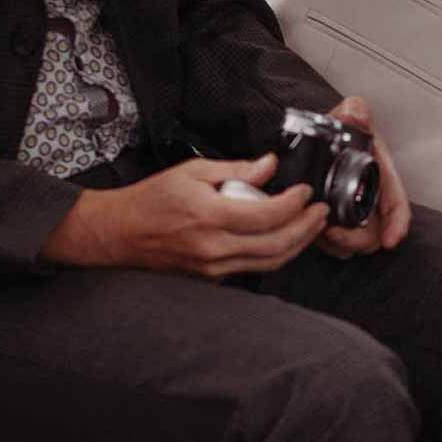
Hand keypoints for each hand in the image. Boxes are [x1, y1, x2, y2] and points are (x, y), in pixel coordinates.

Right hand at [46, 154, 328, 277]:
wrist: (120, 233)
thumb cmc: (152, 199)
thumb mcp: (193, 171)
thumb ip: (236, 169)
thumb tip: (270, 165)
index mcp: (208, 216)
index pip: (266, 215)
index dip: (293, 204)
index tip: (305, 192)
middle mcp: (213, 248)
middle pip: (276, 245)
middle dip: (306, 229)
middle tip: (321, 212)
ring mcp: (212, 267)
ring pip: (269, 262)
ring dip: (297, 245)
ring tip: (312, 226)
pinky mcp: (211, 277)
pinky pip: (252, 268)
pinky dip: (274, 255)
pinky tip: (285, 239)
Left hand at [317, 97, 413, 257]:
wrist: (317, 137)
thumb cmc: (340, 129)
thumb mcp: (350, 114)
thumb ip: (356, 111)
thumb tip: (357, 116)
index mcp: (381, 176)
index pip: (397, 205)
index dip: (397, 223)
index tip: (391, 238)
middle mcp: (371, 198)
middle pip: (375, 233)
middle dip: (357, 240)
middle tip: (334, 232)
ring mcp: (353, 212)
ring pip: (354, 242)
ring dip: (340, 243)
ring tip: (320, 230)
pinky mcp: (335, 221)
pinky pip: (336, 244)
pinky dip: (327, 243)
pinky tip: (313, 231)